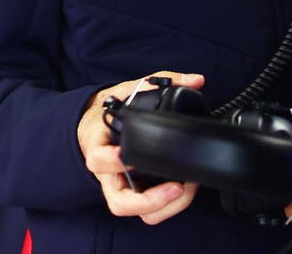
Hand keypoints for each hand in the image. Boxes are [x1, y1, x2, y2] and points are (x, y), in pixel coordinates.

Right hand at [78, 71, 204, 223]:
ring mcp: (119, 187)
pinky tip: (182, 190)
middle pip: (118, 200)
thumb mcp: (127, 90)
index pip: (97, 159)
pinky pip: (147, 211)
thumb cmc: (109, 111)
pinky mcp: (132, 194)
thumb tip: (196, 80)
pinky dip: (166, 206)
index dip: (112, 162)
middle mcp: (106, 173)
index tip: (128, 156)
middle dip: (149, 199)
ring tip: (184, 189)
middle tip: (175, 185)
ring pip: (135, 212)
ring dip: (162, 206)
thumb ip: (161, 81)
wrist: (95, 126)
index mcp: (97, 144)